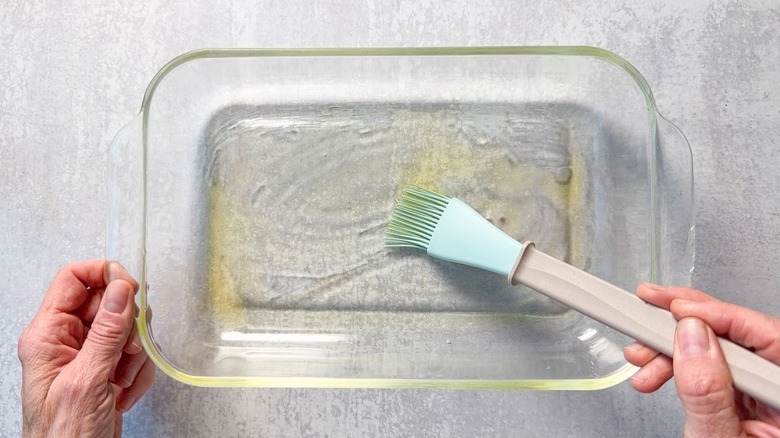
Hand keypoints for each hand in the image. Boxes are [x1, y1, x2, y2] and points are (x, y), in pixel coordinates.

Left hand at [18, 260, 154, 437]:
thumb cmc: (64, 436)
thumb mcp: (87, 380)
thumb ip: (105, 333)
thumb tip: (120, 290)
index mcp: (47, 335)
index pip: (73, 279)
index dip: (104, 274)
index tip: (130, 286)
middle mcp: (66, 340)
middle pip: (107, 303)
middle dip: (128, 326)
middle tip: (131, 348)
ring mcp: (87, 356)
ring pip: (126, 329)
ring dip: (136, 355)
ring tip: (124, 377)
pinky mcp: (106, 371)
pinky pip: (134, 354)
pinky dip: (139, 372)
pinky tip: (126, 391)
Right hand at [624, 284, 779, 436]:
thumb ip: (706, 393)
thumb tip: (692, 338)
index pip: (768, 337)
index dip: (719, 315)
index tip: (676, 309)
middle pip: (743, 337)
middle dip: (687, 324)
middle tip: (648, 309)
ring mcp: (765, 398)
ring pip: (723, 349)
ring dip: (674, 346)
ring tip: (641, 356)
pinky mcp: (744, 400)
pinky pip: (713, 368)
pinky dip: (679, 365)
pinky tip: (656, 371)